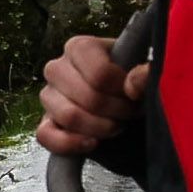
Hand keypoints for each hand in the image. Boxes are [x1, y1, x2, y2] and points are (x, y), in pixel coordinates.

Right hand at [37, 33, 151, 156]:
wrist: (124, 105)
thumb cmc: (132, 83)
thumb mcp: (144, 73)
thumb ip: (148, 73)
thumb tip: (134, 82)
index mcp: (79, 48)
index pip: (99, 73)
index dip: (122, 90)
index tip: (135, 94)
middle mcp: (57, 68)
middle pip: (88, 97)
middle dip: (116, 111)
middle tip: (131, 112)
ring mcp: (48, 96)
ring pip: (69, 116)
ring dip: (100, 128)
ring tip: (117, 125)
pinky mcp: (44, 123)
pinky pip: (46, 136)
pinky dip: (71, 144)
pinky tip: (92, 143)